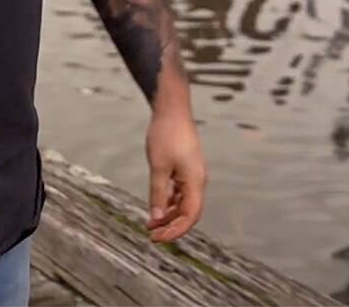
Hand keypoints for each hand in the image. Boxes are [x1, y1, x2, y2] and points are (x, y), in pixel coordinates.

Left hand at [144, 110, 206, 242]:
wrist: (172, 110)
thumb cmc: (166, 136)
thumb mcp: (158, 167)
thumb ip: (157, 194)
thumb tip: (156, 219)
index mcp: (195, 182)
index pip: (190, 216)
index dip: (175, 231)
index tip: (157, 238)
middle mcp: (198, 181)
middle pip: (188, 212)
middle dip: (171, 226)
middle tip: (151, 235)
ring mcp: (193, 174)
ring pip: (184, 203)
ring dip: (169, 215)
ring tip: (150, 224)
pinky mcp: (186, 169)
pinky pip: (181, 192)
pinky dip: (169, 201)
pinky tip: (157, 206)